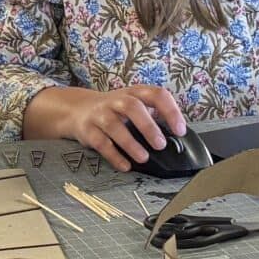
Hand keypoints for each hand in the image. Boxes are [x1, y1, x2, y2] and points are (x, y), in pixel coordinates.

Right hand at [63, 84, 186, 171]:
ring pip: (114, 126)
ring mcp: (100, 114)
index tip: (180, 130)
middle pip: (132, 107)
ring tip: (144, 158)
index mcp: (134, 93)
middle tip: (161, 145)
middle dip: (148, 126)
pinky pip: (101, 143)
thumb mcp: (133, 104)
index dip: (170, 111)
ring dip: (131, 143)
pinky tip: (125, 165)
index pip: (156, 94)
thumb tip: (175, 135)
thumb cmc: (114, 110)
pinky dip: (114, 156)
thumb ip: (152, 115)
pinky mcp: (88, 129)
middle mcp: (116, 101)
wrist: (77, 109)